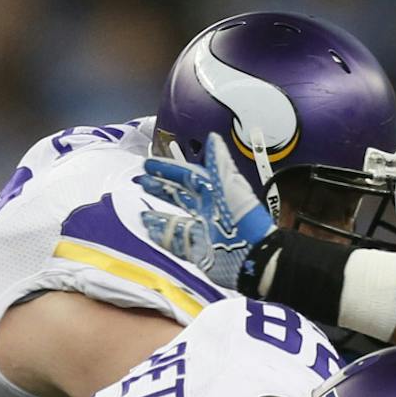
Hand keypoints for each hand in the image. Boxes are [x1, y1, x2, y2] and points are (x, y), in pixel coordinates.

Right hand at [135, 135, 272, 289]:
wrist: (254, 257)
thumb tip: (213, 139)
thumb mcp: (231, 187)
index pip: (188, 177)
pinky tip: (151, 231)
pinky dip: (163, 236)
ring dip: (158, 216)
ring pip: (175, 221)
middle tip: (141, 181)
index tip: (150, 165)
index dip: (169, 170)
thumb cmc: (246, 221)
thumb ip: (220, 163)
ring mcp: (202, 231)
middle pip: (179, 196)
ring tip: (143, 213)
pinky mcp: (199, 252)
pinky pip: (176, 242)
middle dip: (160, 188)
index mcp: (214, 193)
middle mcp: (207, 211)